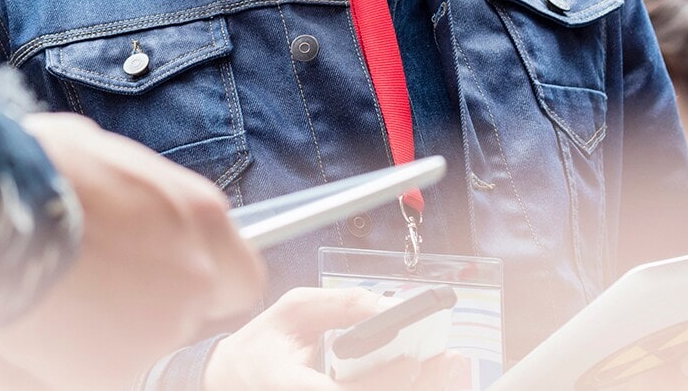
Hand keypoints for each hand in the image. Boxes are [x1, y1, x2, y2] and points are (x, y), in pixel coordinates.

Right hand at [0, 113, 265, 388]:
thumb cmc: (41, 169)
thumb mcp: (107, 157)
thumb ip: (140, 193)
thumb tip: (131, 203)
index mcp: (201, 217)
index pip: (240, 276)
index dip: (209, 280)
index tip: (179, 277)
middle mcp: (195, 276)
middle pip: (192, 311)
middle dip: (153, 302)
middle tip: (102, 284)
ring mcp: (160, 328)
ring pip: (146, 341)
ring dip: (113, 326)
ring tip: (63, 296)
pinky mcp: (118, 369)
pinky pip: (106, 365)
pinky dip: (76, 353)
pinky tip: (45, 320)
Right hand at [203, 286, 467, 390]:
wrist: (234, 382)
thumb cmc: (265, 345)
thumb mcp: (294, 311)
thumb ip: (340, 305)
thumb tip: (391, 305)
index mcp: (289, 386)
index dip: (381, 379)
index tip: (413, 358)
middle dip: (417, 384)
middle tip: (452, 360)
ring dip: (421, 388)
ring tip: (452, 368)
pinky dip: (405, 386)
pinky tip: (428, 375)